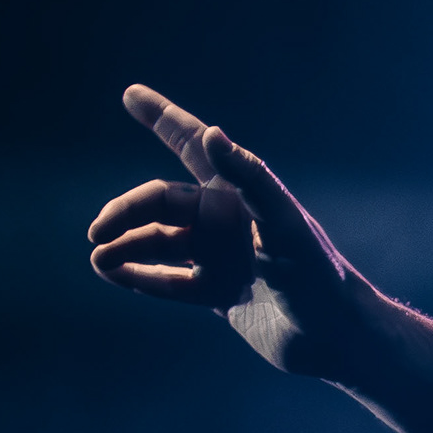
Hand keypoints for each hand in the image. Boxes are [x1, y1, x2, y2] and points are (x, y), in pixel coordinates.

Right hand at [87, 85, 382, 380]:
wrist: (335, 338)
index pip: (194, 146)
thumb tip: (210, 133)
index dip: (164, 118)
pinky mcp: (218, 294)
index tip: (131, 94)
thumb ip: (249, 177)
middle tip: (97, 233)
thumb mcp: (283, 224)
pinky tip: (113, 275)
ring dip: (126, 248)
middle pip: (162, 203)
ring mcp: (220, 257)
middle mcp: (226, 222)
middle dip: (126, 213)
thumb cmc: (318, 275)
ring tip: (98, 259)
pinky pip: (168, 282)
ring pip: (159, 243)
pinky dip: (140, 278)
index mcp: (240, 195)